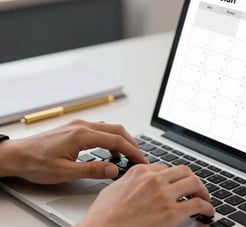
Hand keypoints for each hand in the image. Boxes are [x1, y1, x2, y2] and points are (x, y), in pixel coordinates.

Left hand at [0, 119, 147, 183]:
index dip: (132, 151)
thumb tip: (113, 169)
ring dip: (121, 140)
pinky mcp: (75, 128)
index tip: (141, 161)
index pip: (116, 141)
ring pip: (109, 128)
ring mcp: (78, 125)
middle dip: (131, 144)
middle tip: (139, 158)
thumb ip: (92, 169)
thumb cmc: (35, 162)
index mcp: (82, 134)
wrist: (16, 155)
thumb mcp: (65, 171)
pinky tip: (109, 150)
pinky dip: (110, 138)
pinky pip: (100, 129)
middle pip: (117, 130)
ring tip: (127, 155)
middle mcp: (82, 126)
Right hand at [78, 164, 214, 226]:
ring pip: (194, 183)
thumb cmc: (102, 217)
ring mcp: (163, 195)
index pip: (164, 168)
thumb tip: (135, 184)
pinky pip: (197, 205)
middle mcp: (154, 179)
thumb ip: (128, 182)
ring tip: (204, 198)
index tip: (176, 183)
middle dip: (191, 179)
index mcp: (139, 172)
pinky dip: (206, 207)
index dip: (173, 177)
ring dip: (202, 191)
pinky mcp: (171, 213)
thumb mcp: (113, 190)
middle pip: (183, 171)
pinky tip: (207, 212)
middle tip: (195, 188)